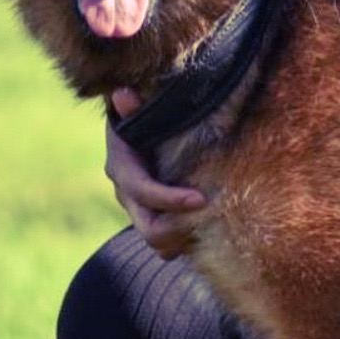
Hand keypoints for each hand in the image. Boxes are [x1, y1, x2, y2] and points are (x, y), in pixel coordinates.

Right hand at [105, 88, 206, 258]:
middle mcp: (127, 195)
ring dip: (186, 238)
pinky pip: (168, 245)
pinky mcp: (153, 220)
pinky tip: (212, 230)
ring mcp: (139, 211)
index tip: (202, 199)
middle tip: (216, 218)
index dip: (171, 199)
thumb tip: (122, 94)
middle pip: (150, 229)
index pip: (143, 192)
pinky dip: (186, 241)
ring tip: (217, 226)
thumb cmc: (142, 116)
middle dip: (182, 228)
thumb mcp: (137, 110)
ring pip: (160, 242)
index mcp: (122, 169)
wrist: (134, 132)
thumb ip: (132, 108)